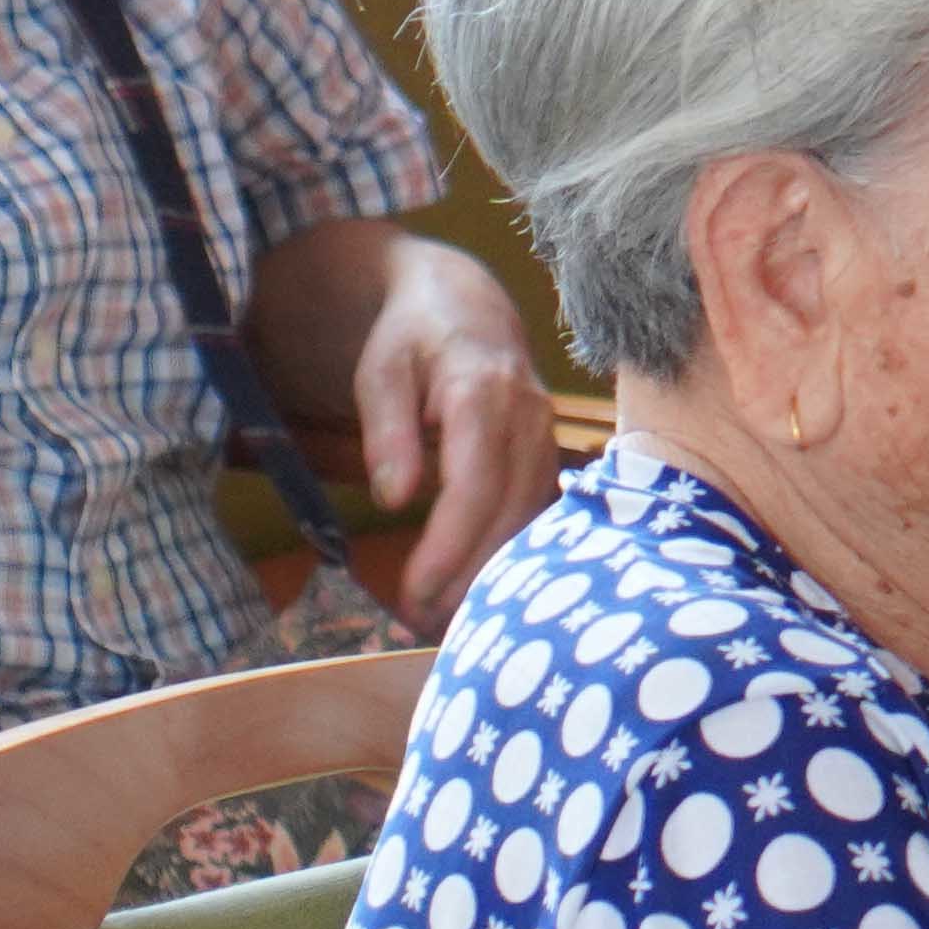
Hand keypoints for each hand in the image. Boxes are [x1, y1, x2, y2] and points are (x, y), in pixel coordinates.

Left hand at [341, 243, 561, 625]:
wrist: (466, 306)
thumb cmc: (413, 339)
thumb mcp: (381, 371)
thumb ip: (387, 431)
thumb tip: (396, 498)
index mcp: (485, 393)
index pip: (474, 486)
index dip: (448, 548)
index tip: (413, 593)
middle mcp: (530, 418)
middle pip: (509, 514)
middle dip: (468, 577)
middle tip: (418, 622)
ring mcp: (547, 437)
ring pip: (530, 521)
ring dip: (491, 573)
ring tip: (443, 616)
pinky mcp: (548, 455)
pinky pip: (535, 514)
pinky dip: (508, 554)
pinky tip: (475, 586)